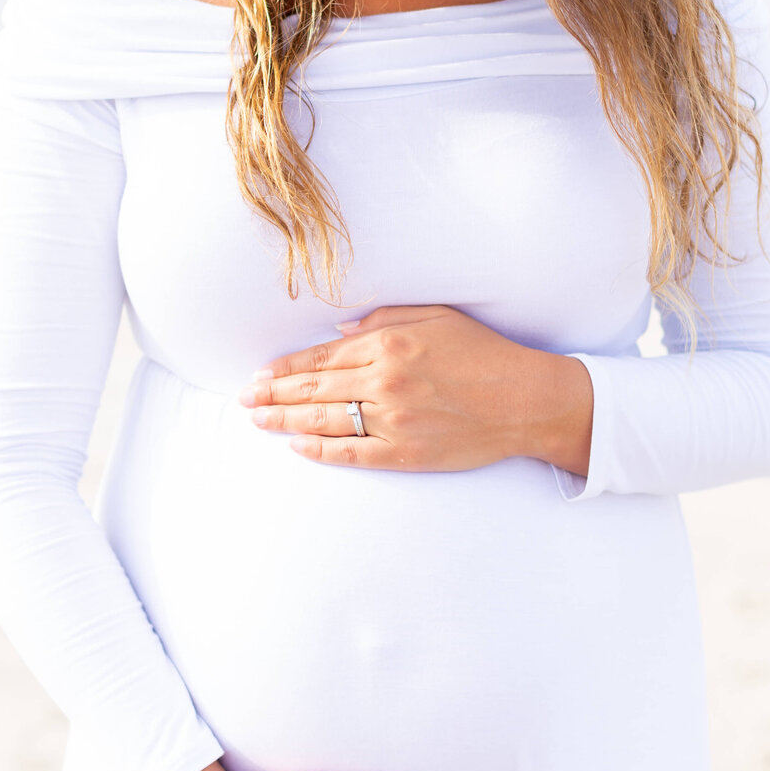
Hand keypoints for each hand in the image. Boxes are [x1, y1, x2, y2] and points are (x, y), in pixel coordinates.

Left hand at [238, 304, 592, 475]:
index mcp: (389, 345)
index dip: (287, 368)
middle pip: (314, 389)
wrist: (525, 401)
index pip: (323, 356)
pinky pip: (351, 452)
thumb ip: (383, 319)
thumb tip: (338, 328)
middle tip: (244, 398)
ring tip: (258, 420)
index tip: (262, 373)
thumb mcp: (436, 317)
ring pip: (324, 421)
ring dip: (285, 421)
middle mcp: (384, 383)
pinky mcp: (404, 453)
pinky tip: (297, 447)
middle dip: (274, 394)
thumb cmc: (484, 353)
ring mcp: (392, 421)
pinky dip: (320, 450)